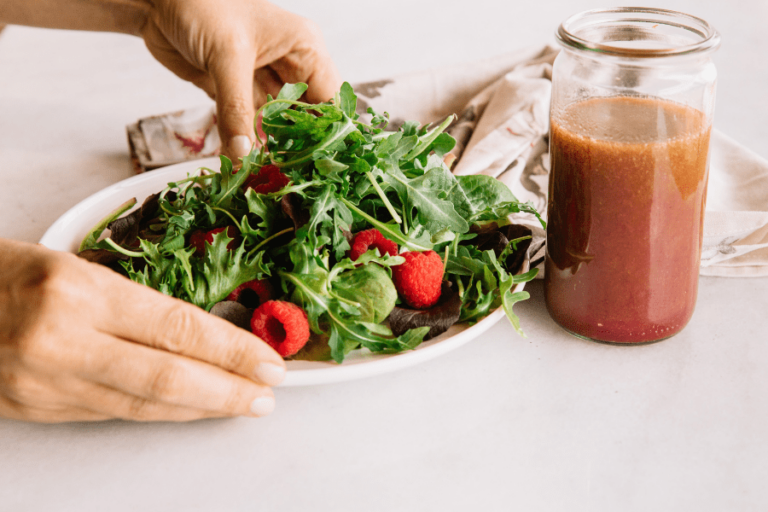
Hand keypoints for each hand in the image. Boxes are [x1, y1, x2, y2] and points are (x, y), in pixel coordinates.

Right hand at [0, 239, 285, 422]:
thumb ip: (130, 304)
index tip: (269, 360)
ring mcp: (45, 383)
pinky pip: (113, 414)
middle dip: (228, 390)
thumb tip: (198, 334)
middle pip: (168, 377)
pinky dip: (159, 413)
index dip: (232, 349)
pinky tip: (188, 410)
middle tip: (268, 394)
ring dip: (200, 409)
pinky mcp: (35, 410)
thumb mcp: (71, 267)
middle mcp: (62, 342)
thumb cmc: (1, 273)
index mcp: (77, 292)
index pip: (177, 327)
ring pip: (143, 405)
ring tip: (240, 404)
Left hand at [141, 0, 341, 158]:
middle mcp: (289, 65)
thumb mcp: (227, 56)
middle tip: (293, 177)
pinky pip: (249, 126)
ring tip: (271, 176)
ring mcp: (263, 80)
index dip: (327, 132)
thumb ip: (237, 109)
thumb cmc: (200, 5)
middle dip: (299, 146)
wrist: (155, 0)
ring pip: (278, 125)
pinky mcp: (237, 93)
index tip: (320, 163)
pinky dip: (247, 145)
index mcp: (304, 47)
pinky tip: (248, 165)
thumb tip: (243, 156)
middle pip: (306, 117)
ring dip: (273, 150)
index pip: (329, 98)